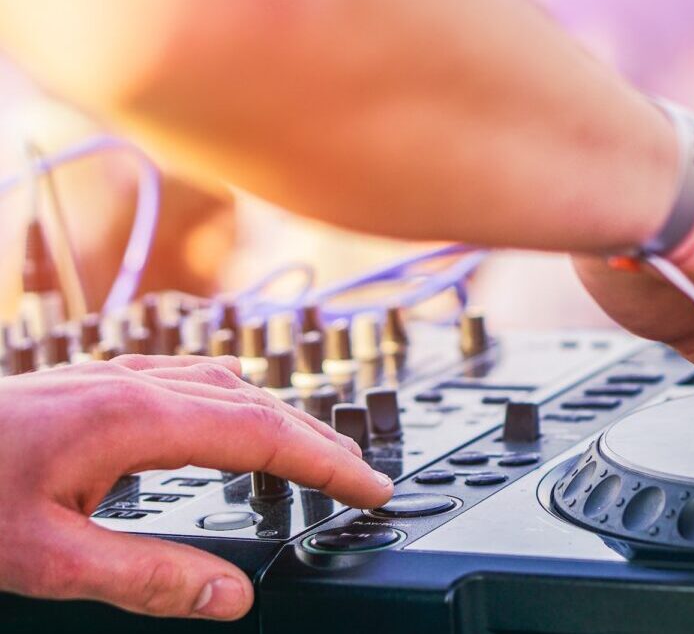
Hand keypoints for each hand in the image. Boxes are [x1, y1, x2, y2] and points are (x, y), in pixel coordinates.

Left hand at [0, 355, 392, 620]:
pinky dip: (236, 402)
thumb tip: (229, 597)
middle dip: (318, 440)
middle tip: (362, 478)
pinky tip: (230, 417)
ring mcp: (113, 378)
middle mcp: (134, 386)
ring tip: (312, 453)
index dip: (325, 463)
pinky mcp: (94, 385)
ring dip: (280, 417)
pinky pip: (192, 381)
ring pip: (226, 386)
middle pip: (256, 402)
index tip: (369, 489)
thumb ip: (145, 577)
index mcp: (134, 420)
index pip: (261, 435)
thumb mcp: (43, 558)